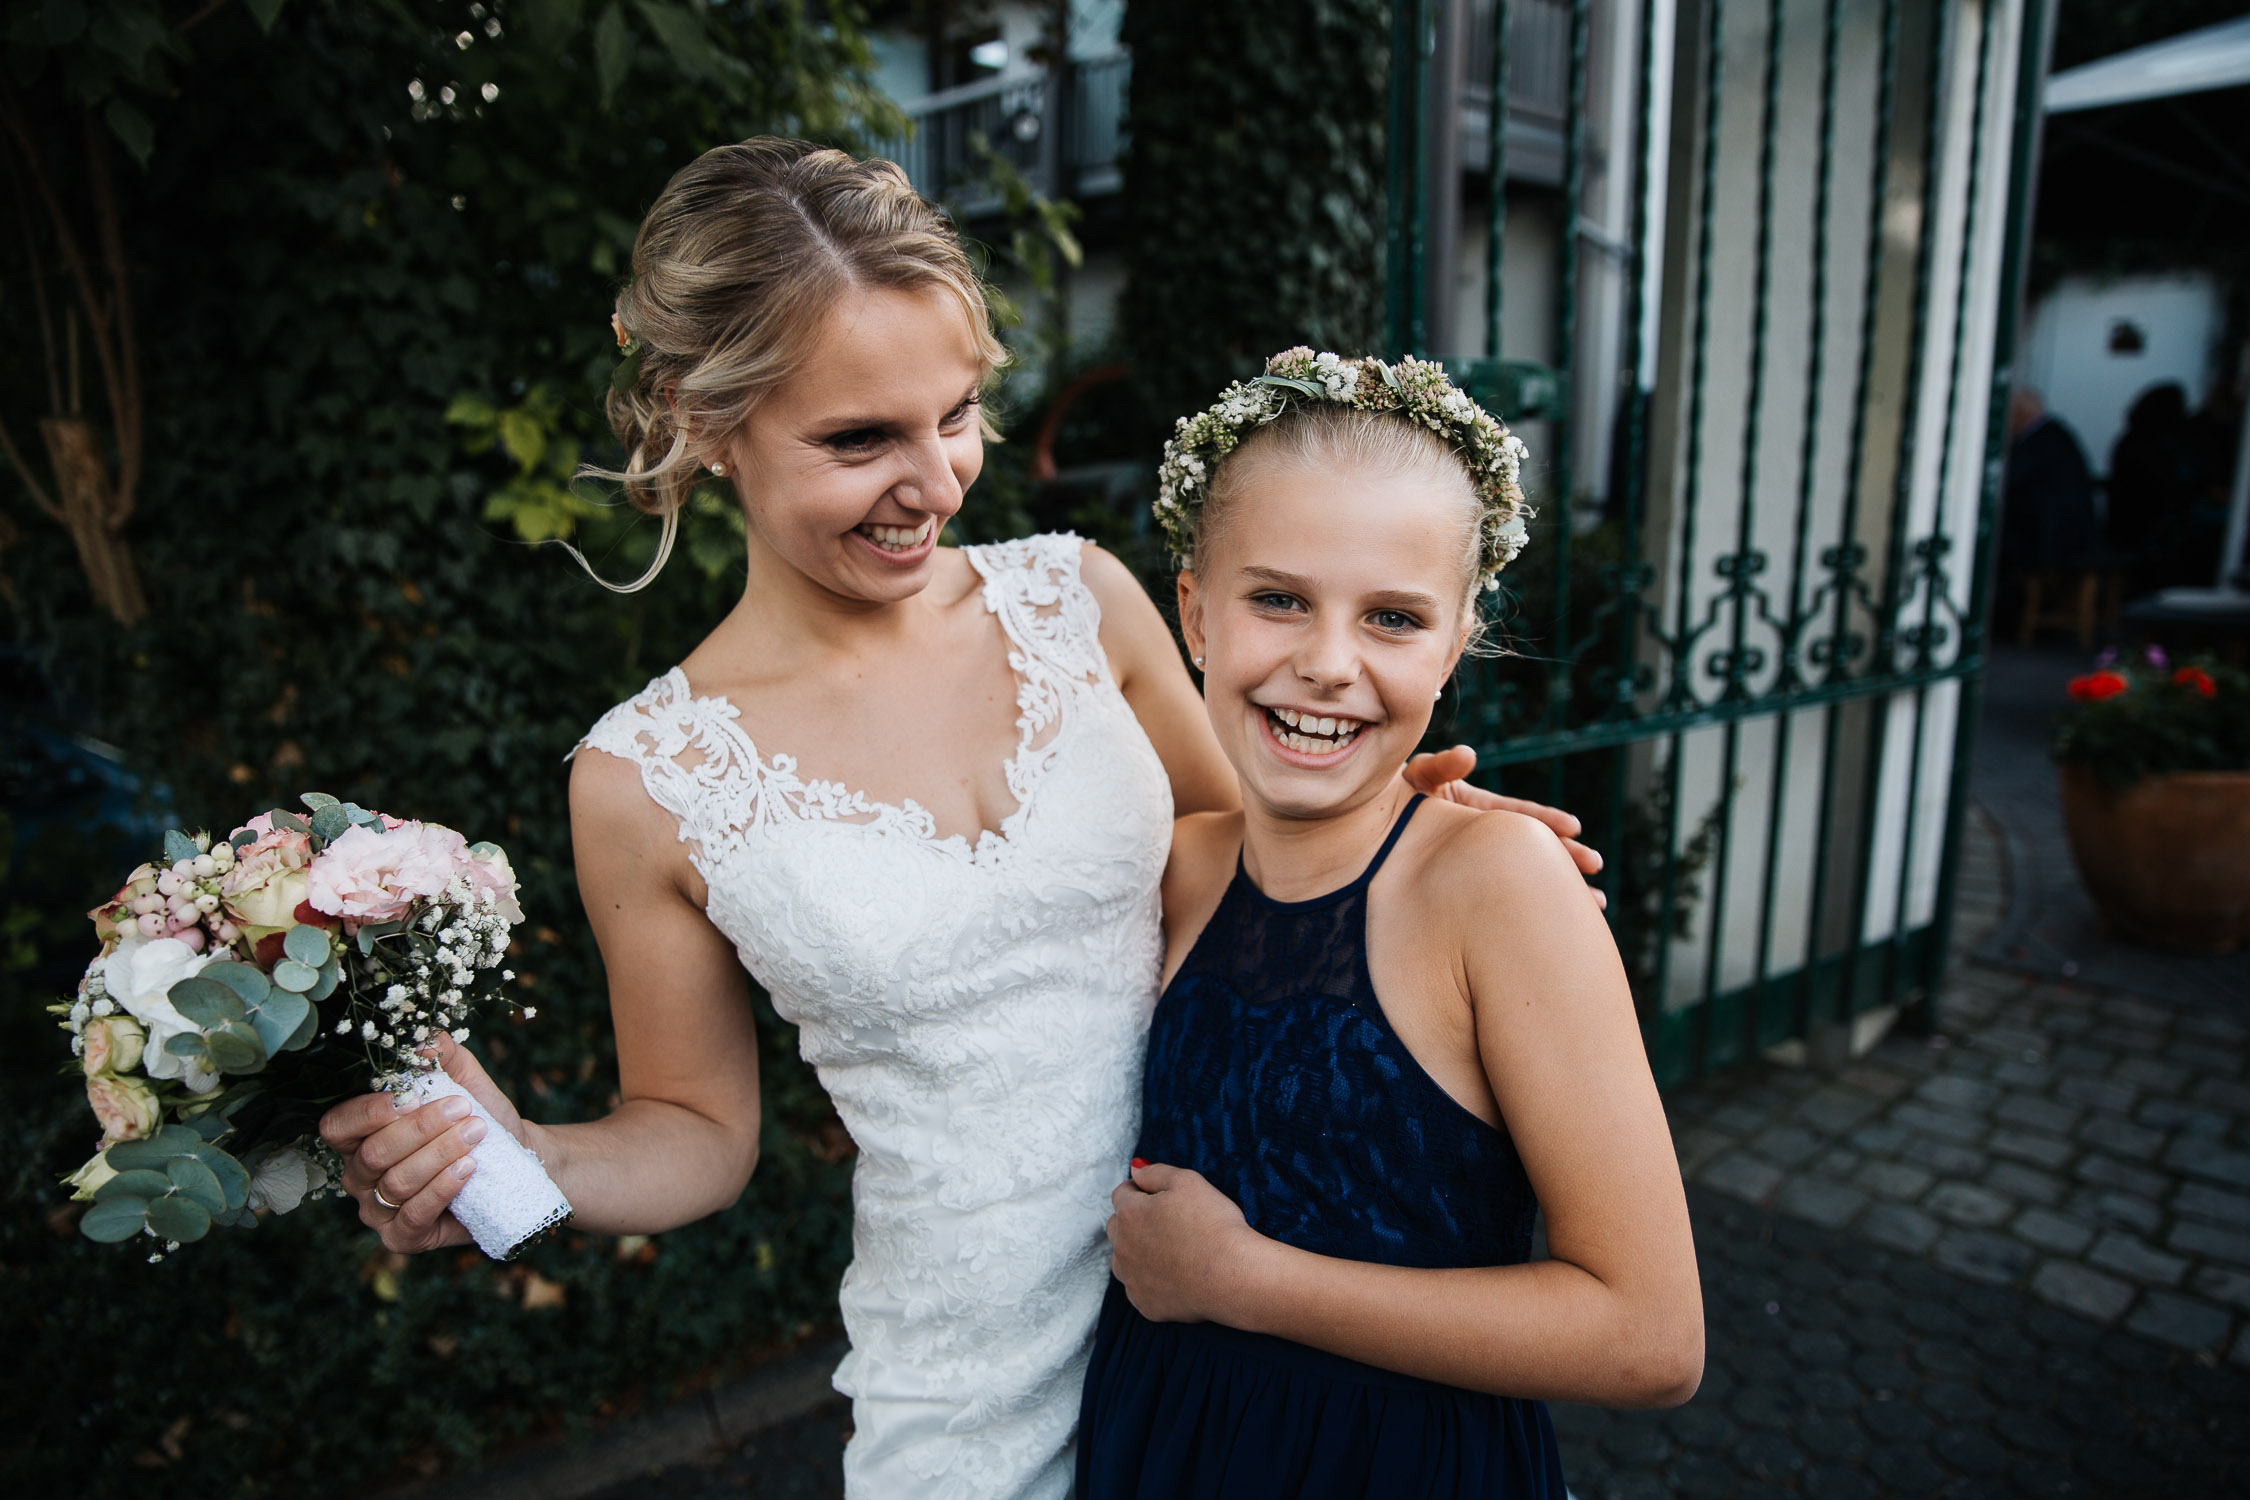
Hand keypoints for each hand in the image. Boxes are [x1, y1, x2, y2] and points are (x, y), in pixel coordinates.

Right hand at [316, 1034, 526, 1253]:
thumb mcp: (465, 1080)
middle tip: (461, 1111)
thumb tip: (424, 1038)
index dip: (367, 1112)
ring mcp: (377, 1210)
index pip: (338, 1125)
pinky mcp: (402, 1237)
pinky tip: (467, 1169)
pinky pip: (413, 1216)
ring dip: (439, 1155)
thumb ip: (443, 1054)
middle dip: (420, 1129)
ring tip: (474, 1135)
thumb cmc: (478, 1119)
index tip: (407, 1096)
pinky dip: (442, 1189)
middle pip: (373, 1153)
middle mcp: (359, 1175)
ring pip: (396, 1182)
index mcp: (360, 1136)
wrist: (517, 1161)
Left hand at [1106, 1160, 1264, 1323]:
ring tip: (1168, 1252)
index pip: (1122, 1194)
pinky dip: (1150, 1283)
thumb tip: (1135, 1169)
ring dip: (1137, 1253)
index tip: (1160, 1197)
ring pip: (1122, 1261)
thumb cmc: (1214, 1226)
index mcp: (1130, 1214)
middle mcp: (1123, 1247)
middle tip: (1166, 1223)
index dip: (1141, 1191)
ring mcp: (1132, 1279)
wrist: (1232, 1276)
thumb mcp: (1188, 1182)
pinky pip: (1139, 1289)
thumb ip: (1156, 1172)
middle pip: (1117, 1227)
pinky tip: (1174, 1277)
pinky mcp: (1145, 1305)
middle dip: (1134, 1221)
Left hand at [1403, 745, 1606, 908]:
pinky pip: (1505, 897)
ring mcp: (1479, 862)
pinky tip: (1554, 926)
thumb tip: (1469, 754)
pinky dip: (1528, 909)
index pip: (1521, 816)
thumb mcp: (1416, 777)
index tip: (1573, 828)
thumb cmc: (1391, 799)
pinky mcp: (1470, 886)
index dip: (1546, 822)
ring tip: (1596, 905)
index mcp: (1479, 808)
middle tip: (1595, 874)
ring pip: (1528, 875)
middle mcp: (1486, 836)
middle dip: (1567, 859)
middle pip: (1535, 848)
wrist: (1369, 829)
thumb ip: (1440, 766)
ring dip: (1561, 888)